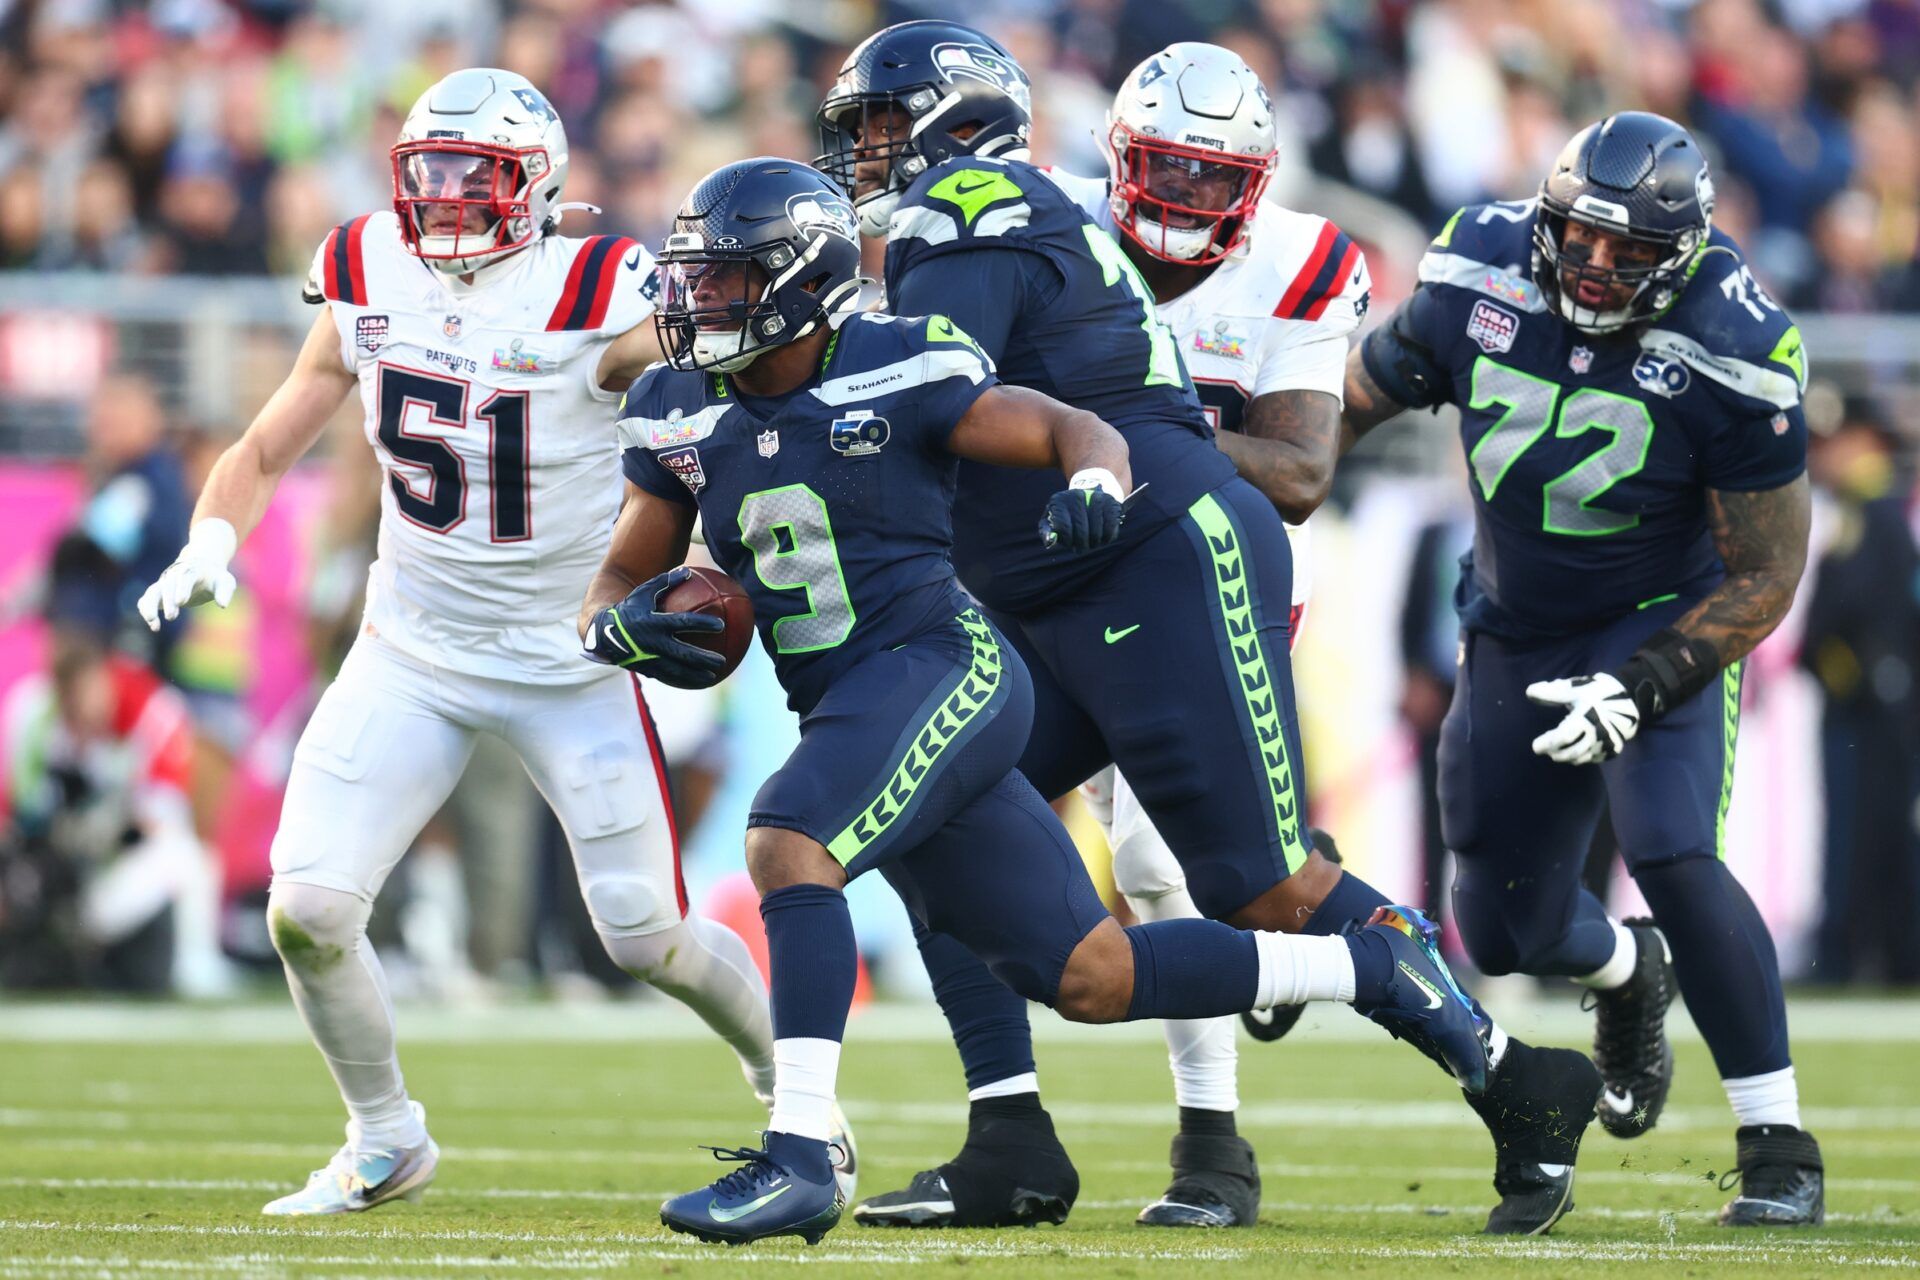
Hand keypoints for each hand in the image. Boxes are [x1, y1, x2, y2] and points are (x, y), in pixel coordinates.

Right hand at [137, 519, 237, 630]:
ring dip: (150, 607)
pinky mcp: (158, 592)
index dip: (182, 589)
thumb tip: (223, 605)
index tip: (181, 602)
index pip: (185, 577)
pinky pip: (147, 599)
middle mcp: (174, 575)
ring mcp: (164, 583)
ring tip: (154, 624)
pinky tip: (154, 625)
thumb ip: (224, 592)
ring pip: (152, 592)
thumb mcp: (225, 582)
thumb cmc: (214, 577)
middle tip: (171, 617)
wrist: (201, 567)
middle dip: (168, 601)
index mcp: (192, 570)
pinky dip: (146, 610)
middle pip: (167, 586)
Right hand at [582, 567, 726, 688]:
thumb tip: (687, 571)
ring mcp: (649, 658)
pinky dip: (682, 681)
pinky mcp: (646, 669)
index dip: (702, 624)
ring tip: (712, 677)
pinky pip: (667, 677)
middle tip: (720, 660)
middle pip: (683, 653)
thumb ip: (665, 582)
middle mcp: (652, 642)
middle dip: (703, 658)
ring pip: (676, 670)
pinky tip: (697, 683)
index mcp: (654, 622)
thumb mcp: (644, 592)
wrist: (603, 632)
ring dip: (695, 675)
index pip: (683, 622)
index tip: (721, 625)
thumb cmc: (629, 608)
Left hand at [1039, 487, 1123, 552]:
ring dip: (1094, 542)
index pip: (1063, 527)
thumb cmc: (1066, 515)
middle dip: (1081, 544)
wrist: (1087, 496)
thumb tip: (1050, 542)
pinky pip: (1110, 527)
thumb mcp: (1051, 521)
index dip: (1067, 540)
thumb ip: (1047, 532)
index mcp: (1059, 501)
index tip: (1069, 544)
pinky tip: (1102, 539)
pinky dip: (1107, 537)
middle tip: (1081, 548)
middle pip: (1081, 530)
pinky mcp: (1110, 502)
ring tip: (1091, 544)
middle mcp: (1077, 495)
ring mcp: (1096, 497)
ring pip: (1096, 531)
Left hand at [1527, 673, 1639, 764]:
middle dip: (1555, 753)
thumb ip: (1552, 692)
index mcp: (1586, 719)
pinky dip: (1580, 757)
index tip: (1535, 746)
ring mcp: (1606, 744)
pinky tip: (1572, 752)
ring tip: (1555, 752)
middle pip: (1572, 752)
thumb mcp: (1574, 689)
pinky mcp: (1612, 750)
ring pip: (1581, 758)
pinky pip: (1593, 758)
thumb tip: (1529, 692)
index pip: (1563, 737)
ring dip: (1566, 757)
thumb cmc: (1597, 692)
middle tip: (1544, 750)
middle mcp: (1597, 735)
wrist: (1629, 699)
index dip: (1548, 743)